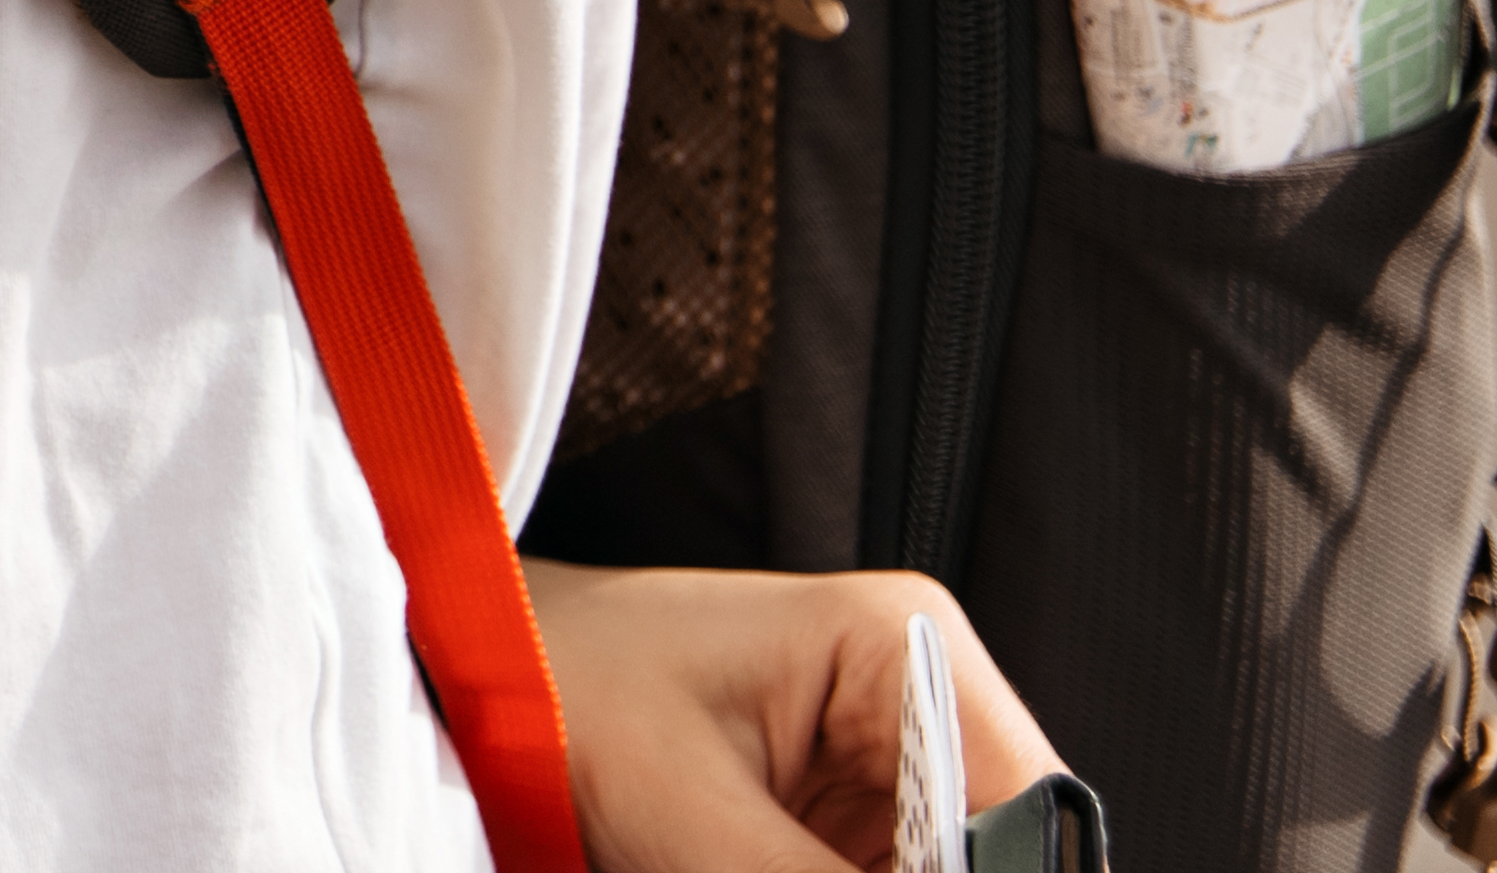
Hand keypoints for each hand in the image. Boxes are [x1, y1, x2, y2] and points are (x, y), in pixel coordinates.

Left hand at [535, 556, 1066, 871]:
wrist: (465, 667)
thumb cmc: (553, 689)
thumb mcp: (687, 818)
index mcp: (905, 647)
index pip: (1030, 817)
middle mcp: (924, 696)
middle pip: (998, 856)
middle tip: (779, 870)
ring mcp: (891, 760)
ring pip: (946, 869)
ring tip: (740, 859)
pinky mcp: (848, 814)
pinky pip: (880, 872)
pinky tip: (752, 866)